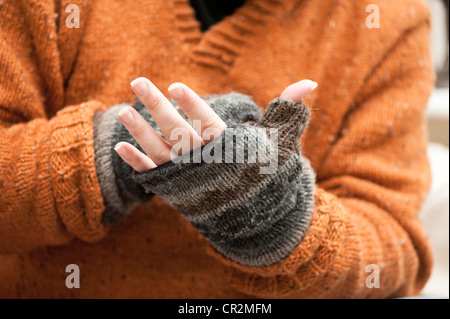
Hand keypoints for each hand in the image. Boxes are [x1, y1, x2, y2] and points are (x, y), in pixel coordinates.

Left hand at [115, 77, 316, 171]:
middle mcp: (207, 167)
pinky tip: (118, 147)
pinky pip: (153, 176)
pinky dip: (137, 163)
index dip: (194, 108)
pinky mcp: (177, 191)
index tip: (176, 87)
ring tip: (122, 110)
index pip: (211, 127)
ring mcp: (188, 181)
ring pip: (161, 154)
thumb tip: (310, 82)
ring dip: (140, 133)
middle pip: (180, 135)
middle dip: (158, 108)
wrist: (255, 220)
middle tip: (138, 82)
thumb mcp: (279, 143)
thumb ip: (287, 111)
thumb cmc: (266, 175)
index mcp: (232, 154)